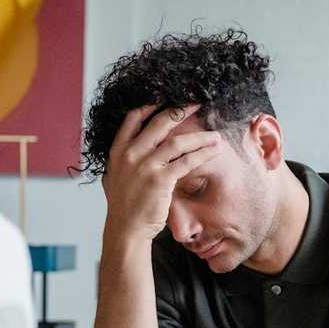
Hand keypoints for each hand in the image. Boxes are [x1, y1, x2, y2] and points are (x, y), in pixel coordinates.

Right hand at [101, 105, 221, 242]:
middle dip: (181, 111)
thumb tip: (128, 148)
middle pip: (160, 123)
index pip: (133, 118)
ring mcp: (145, 166)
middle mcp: (130, 154)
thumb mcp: (114, 176)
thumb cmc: (122, 205)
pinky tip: (213, 151)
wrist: (125, 229)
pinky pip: (186, 162)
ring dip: (199, 136)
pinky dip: (202, 154)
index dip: (151, 105)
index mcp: (118, 150)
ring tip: (214, 135)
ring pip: (177, 142)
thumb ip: (122, 160)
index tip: (166, 98)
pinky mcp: (160, 180)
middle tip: (197, 104)